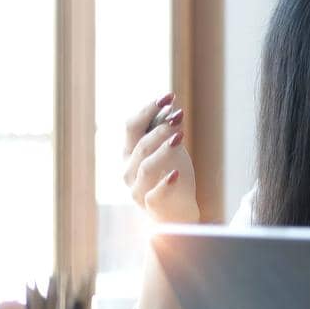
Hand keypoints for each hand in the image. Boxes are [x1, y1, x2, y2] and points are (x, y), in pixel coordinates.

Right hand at [123, 93, 198, 223]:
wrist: (177, 212)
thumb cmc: (172, 177)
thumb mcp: (170, 150)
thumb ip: (166, 130)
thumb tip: (170, 104)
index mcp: (130, 152)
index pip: (132, 126)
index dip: (148, 110)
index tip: (169, 96)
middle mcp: (129, 170)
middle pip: (139, 145)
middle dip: (159, 128)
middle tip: (179, 115)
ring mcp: (138, 189)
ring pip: (146, 166)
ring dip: (163, 150)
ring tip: (180, 136)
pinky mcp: (152, 206)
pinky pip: (155, 194)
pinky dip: (166, 183)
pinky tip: (177, 173)